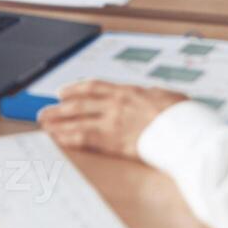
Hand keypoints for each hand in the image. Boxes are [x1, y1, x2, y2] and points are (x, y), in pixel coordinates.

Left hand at [38, 80, 187, 160]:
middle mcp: (116, 103)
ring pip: (77, 119)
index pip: (94, 87)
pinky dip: (67, 137)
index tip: (63, 92)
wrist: (184, 131)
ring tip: (43, 124)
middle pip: (80, 103)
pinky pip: (83, 137)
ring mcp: (113, 121)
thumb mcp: (166, 95)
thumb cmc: (180, 116)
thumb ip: (151, 94)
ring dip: (58, 121)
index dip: (76, 88)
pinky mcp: (113, 140)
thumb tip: (150, 94)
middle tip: (45, 111)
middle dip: (60, 107)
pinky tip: (56, 139)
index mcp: (128, 91)